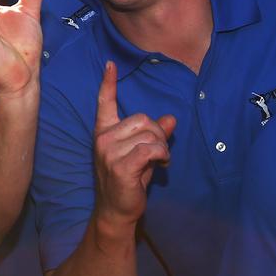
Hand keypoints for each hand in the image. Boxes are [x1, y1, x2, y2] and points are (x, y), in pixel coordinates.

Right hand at [92, 61, 175, 226]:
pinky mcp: (121, 165)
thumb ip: (154, 135)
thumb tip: (172, 118)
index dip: (108, 84)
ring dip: (162, 147)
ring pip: (150, 134)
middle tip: (159, 151)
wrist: (116, 210)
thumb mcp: (140, 153)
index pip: (105, 103)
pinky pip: (151, 148)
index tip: (110, 65)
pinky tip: (161, 164)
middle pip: (142, 119)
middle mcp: (104, 139)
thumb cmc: (128, 180)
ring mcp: (110, 152)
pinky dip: (162, 155)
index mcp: (104, 132)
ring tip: (160, 160)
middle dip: (158, 133)